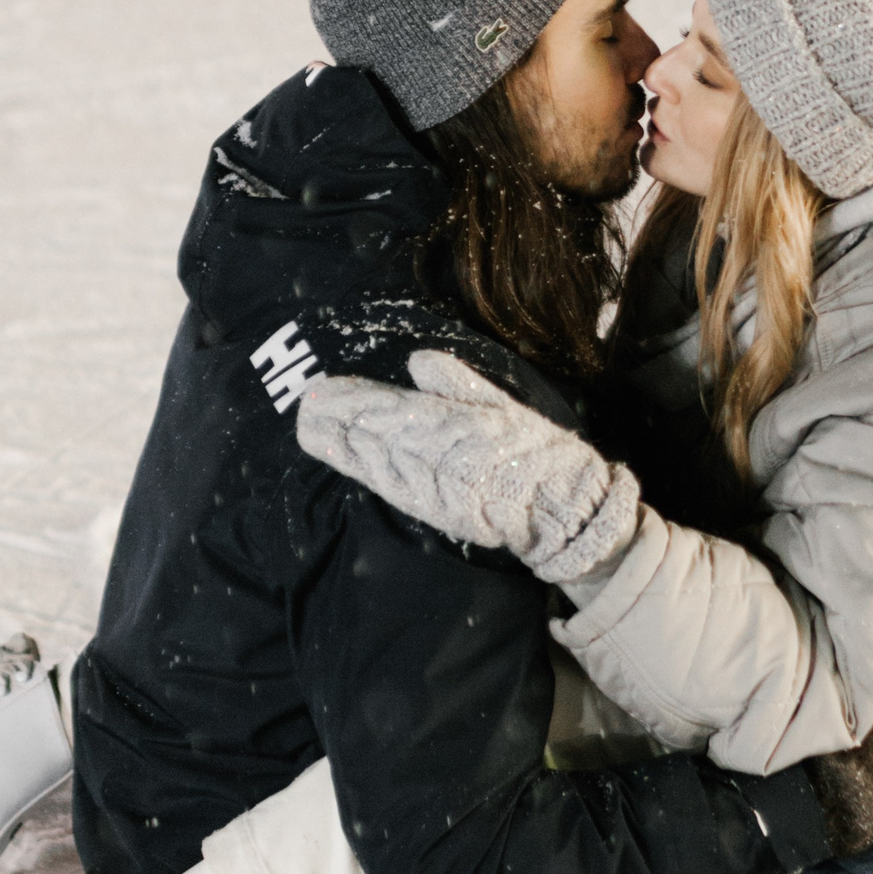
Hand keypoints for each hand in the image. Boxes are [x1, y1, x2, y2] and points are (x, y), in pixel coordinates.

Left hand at [297, 350, 640, 583]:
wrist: (565, 509)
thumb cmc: (541, 453)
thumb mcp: (506, 406)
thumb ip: (460, 384)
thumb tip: (418, 361)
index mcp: (460, 426)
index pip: (398, 410)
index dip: (360, 401)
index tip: (327, 389)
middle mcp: (443, 457)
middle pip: (381, 436)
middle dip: (343, 421)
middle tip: (307, 408)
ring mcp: (438, 488)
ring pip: (381, 464)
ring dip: (346, 447)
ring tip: (314, 430)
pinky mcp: (439, 512)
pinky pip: (396, 490)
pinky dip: (367, 474)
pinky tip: (348, 462)